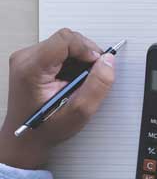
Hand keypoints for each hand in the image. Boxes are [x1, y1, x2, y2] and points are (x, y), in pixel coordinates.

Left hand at [0, 29, 114, 169]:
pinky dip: (72, 61)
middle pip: (66, 39)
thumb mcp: (78, 113)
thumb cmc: (46, 129)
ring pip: (65, 43)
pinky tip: (70, 78)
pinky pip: (60, 49)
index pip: (65, 39)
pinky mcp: (32, 59)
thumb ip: (97, 85)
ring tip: (78, 80)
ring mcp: (26, 58)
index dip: (87, 48)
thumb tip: (108, 61)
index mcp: (31, 69)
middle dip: (85, 54)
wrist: (25, 139)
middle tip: (89, 76)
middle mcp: (25, 59)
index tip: (96, 64)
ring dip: (79, 58)